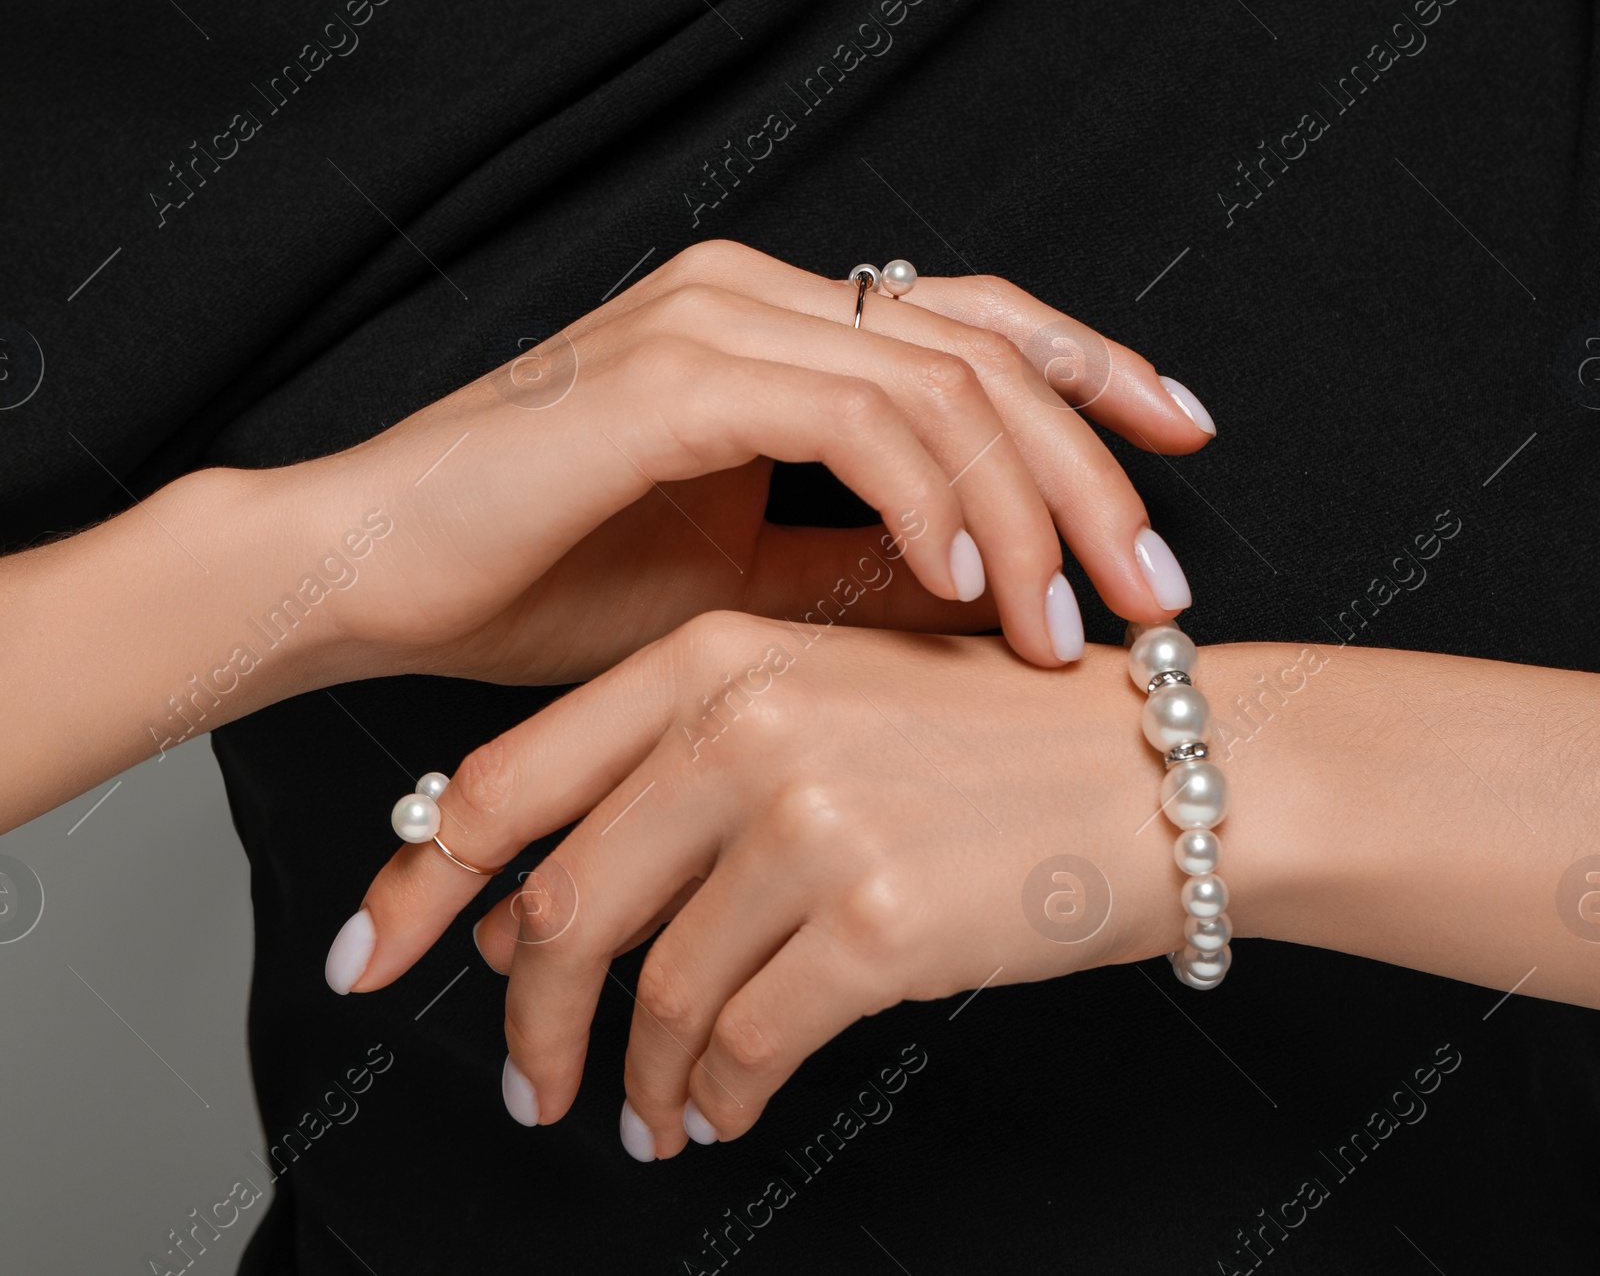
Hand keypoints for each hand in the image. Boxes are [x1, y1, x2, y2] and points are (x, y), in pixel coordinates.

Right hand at [292, 239, 1210, 682]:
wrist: (365, 573)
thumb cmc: (533, 576)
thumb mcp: (737, 581)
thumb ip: (858, 564)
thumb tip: (995, 595)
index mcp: (773, 323)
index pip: (970, 321)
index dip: (1089, 370)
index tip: (1183, 445)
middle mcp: (754, 291)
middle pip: (982, 345)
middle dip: (1096, 462)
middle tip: (1165, 582)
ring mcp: (714, 319)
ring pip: (939, 382)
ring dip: (1028, 508)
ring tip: (1072, 624)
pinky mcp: (673, 372)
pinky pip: (853, 417)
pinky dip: (931, 501)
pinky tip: (969, 587)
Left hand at [335, 617, 1187, 1149]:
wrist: (1163, 772)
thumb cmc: (992, 740)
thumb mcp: (822, 706)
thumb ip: (670, 784)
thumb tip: (528, 915)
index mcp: (716, 650)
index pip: (515, 776)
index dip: (423, 877)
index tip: (373, 951)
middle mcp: (744, 721)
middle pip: (567, 903)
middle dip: (528, 1017)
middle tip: (530, 1085)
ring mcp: (807, 818)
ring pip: (655, 991)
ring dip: (637, 1079)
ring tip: (649, 1119)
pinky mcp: (874, 919)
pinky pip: (744, 1044)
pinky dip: (717, 1097)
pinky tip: (723, 1112)